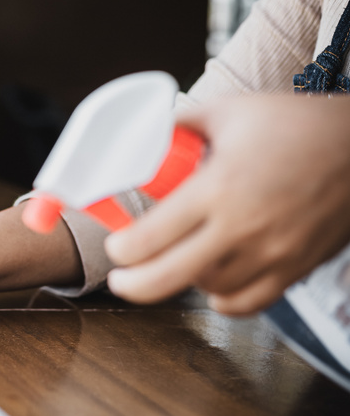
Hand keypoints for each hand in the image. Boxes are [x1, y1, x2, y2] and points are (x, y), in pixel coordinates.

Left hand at [104, 94, 349, 314]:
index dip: (122, 249)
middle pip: (167, 277)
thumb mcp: (230, 111)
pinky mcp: (295, 267)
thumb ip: (181, 125)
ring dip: (184, 281)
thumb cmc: (298, 124)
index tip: (116, 245)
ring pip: (208, 290)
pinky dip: (224, 299)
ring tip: (176, 263)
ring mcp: (271, 252)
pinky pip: (249, 303)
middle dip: (132, 284)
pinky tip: (213, 282)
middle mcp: (242, 226)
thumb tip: (143, 136)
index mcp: (218, 187)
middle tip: (121, 279)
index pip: (150, 237)